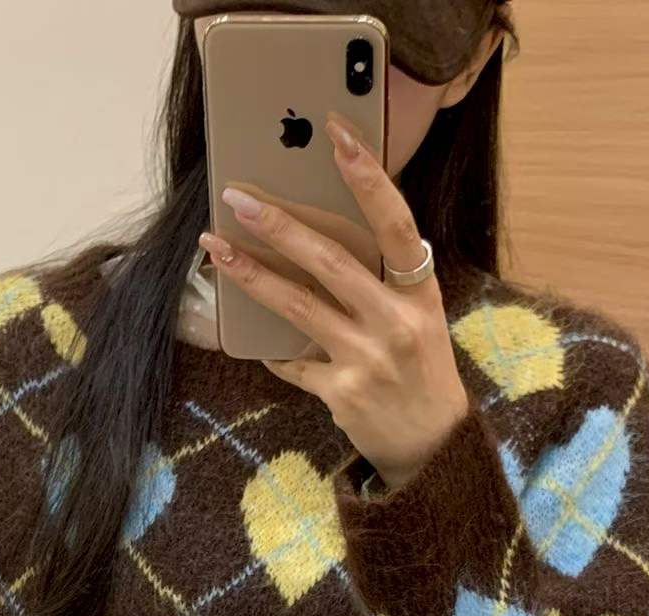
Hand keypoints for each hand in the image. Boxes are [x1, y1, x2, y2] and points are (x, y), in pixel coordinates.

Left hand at [199, 114, 469, 488]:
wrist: (432, 447)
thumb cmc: (419, 371)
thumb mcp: (418, 318)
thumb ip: (383, 282)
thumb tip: (320, 240)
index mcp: (419, 294)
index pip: (395, 224)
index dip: (368, 178)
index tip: (337, 135)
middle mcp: (396, 323)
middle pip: (331, 261)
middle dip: (280, 226)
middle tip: (238, 198)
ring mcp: (368, 360)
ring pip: (300, 306)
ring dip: (252, 275)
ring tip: (216, 249)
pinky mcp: (342, 394)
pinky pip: (293, 362)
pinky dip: (273, 350)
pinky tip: (253, 338)